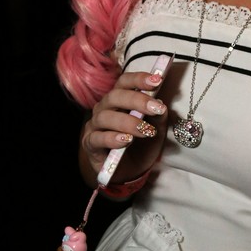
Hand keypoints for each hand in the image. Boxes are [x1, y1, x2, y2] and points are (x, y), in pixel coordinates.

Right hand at [81, 68, 167, 182]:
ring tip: (146, 131)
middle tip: (156, 109)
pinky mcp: (90, 144)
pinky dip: (112, 138)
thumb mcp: (156, 130)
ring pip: (105, 117)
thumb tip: (160, 104)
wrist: (129, 172)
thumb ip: (158, 117)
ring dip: (128, 122)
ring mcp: (95, 125)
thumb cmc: (141, 145)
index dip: (139, 79)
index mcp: (119, 100)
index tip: (157, 80)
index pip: (124, 82)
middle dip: (137, 100)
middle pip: (115, 96)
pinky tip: (126, 140)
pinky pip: (98, 138)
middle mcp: (104, 108)